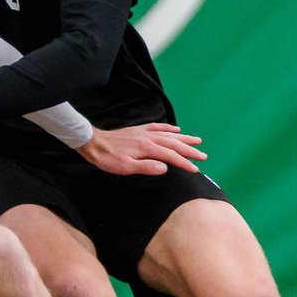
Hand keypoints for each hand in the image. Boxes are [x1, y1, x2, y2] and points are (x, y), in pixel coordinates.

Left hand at [78, 123, 205, 175]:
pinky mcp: (138, 130)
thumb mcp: (125, 167)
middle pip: (174, 143)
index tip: (196, 169)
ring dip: (183, 138)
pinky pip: (157, 127)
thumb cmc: (107, 158)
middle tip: (203, 156)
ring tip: (197, 140)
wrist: (93, 143)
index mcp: (147, 148)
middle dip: (189, 150)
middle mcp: (148, 137)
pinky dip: (168, 128)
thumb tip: (165, 168)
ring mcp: (144, 132)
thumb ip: (146, 167)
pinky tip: (175, 129)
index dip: (184, 163)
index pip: (171, 156)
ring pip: (168, 134)